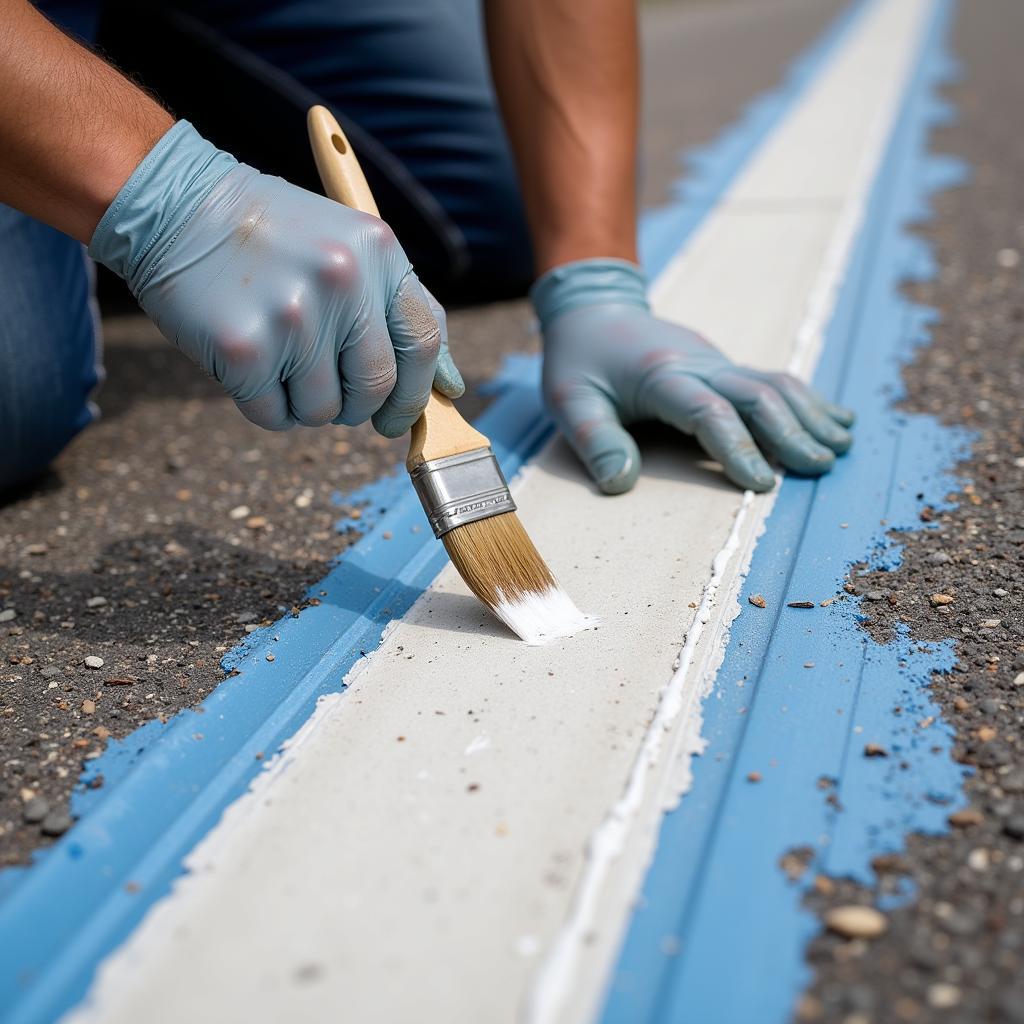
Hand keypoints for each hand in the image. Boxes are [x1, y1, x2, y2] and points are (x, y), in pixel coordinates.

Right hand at [89, 121, 462, 434]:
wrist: (176, 203)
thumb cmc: (272, 235)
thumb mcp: (349, 247)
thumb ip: (401, 310)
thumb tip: (450, 386)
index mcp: (377, 252)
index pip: (424, 341)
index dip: (417, 392)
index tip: (400, 415)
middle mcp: (342, 282)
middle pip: (376, 388)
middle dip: (358, 407)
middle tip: (331, 392)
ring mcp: (293, 316)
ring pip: (325, 411)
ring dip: (305, 405)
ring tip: (280, 360)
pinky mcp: (244, 348)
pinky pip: (275, 416)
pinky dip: (265, 407)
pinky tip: (250, 366)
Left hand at [532, 259, 853, 494]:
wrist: (594, 309)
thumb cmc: (578, 362)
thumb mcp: (568, 400)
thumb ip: (594, 440)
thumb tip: (620, 484)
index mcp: (660, 374)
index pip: (706, 410)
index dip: (736, 445)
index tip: (761, 483)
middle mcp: (698, 364)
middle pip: (755, 393)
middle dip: (790, 432)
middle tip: (818, 468)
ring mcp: (716, 362)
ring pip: (774, 383)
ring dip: (810, 414)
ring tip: (841, 448)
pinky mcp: (723, 366)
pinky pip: (772, 380)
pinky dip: (808, 401)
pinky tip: (837, 420)